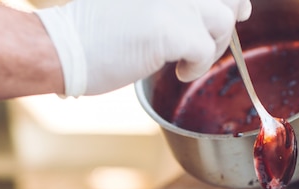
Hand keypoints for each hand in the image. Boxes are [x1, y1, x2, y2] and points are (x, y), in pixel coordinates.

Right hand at [35, 0, 251, 95]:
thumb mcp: (140, 2)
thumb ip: (177, 2)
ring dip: (214, 45)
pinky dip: (196, 67)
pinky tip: (177, 71)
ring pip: (225, 19)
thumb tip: (235, 7)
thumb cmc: (97, 29)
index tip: (234, 12)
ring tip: (187, 59)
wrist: (63, 47)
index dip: (231, 1)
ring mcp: (173, 2)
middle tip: (204, 41)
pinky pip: (207, 51)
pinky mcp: (170, 30)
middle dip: (226, 21)